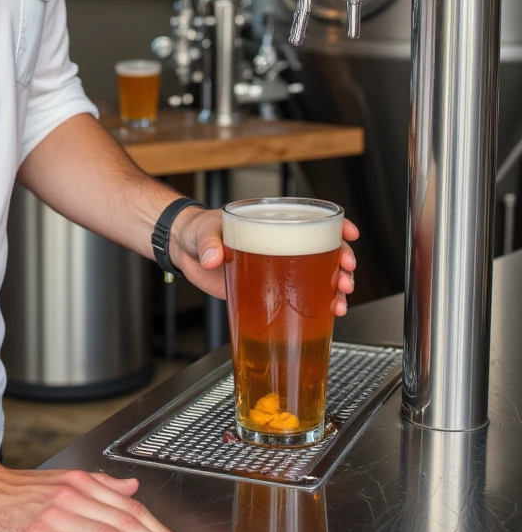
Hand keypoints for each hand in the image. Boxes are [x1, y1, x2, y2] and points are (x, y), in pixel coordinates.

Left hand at [169, 209, 359, 316]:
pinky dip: (318, 305)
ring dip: (335, 287)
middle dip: (342, 261)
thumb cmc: (197, 230)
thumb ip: (209, 242)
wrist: (183, 249)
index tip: (348, 232)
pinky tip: (329, 313)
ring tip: (340, 300)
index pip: (310, 218)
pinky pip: (299, 297)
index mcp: (269, 221)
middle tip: (345, 274)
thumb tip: (213, 256)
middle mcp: (279, 243)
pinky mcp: (268, 290)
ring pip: (317, 275)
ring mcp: (276, 267)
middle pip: (322, 249)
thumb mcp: (203, 230)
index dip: (335, 224)